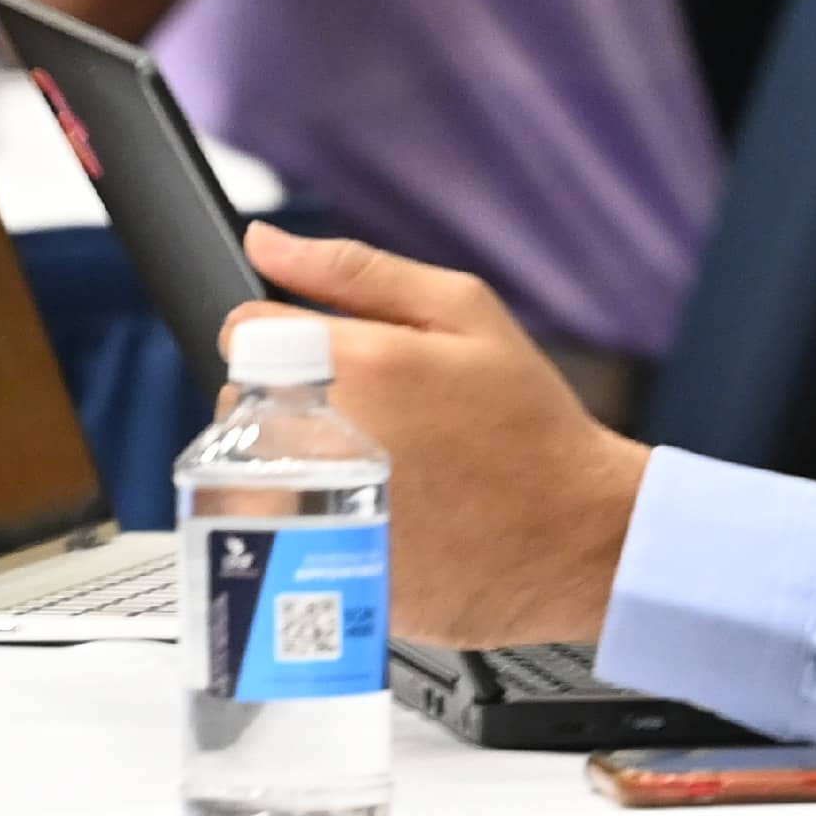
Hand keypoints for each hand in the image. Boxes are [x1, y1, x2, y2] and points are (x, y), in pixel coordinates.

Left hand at [244, 224, 648, 647]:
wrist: (575, 537)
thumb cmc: (529, 423)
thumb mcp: (465, 314)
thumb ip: (354, 271)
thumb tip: (264, 243)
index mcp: (356, 365)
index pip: (242, 332)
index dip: (280, 336)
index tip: (327, 357)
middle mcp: (322, 440)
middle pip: (239, 401)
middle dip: (284, 399)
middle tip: (365, 417)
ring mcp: (318, 515)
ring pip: (245, 470)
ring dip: (285, 462)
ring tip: (364, 470)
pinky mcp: (319, 573)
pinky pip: (272, 533)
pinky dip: (304, 522)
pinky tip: (368, 516)